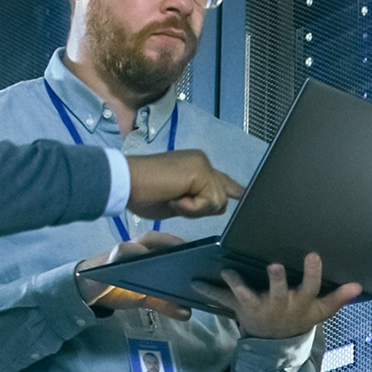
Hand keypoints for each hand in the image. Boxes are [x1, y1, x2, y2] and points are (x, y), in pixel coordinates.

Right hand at [77, 231, 190, 320]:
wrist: (87, 289)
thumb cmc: (118, 287)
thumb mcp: (145, 298)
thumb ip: (165, 304)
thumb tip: (187, 313)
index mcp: (149, 254)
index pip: (171, 244)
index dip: (188, 247)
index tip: (206, 254)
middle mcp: (138, 248)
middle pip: (159, 240)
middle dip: (176, 244)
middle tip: (193, 253)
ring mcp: (123, 251)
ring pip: (141, 243)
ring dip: (156, 247)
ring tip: (171, 255)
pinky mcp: (109, 259)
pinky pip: (120, 252)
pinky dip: (129, 253)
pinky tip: (139, 257)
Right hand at [125, 149, 241, 219]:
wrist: (127, 181)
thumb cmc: (144, 193)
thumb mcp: (178, 202)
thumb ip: (197, 201)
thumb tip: (218, 205)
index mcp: (197, 166)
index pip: (221, 181)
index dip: (233, 190)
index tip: (244, 194)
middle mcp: (203, 161)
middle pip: (221, 199)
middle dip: (201, 209)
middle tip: (175, 201)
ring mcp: (203, 164)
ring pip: (217, 202)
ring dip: (194, 209)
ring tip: (173, 198)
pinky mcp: (200, 171)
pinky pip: (208, 202)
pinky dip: (191, 207)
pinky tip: (174, 197)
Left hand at [195, 251, 362, 339]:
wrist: (275, 344)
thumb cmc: (298, 319)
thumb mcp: (320, 311)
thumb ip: (339, 297)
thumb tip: (358, 286)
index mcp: (300, 302)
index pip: (311, 286)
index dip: (312, 272)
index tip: (312, 255)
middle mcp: (280, 304)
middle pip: (280, 291)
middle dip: (277, 279)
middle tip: (274, 266)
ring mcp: (259, 307)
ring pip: (248, 295)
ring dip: (239, 284)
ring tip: (229, 272)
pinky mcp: (241, 308)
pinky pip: (223, 299)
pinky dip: (209, 290)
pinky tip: (195, 282)